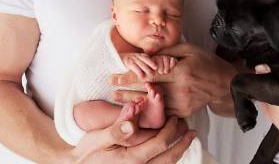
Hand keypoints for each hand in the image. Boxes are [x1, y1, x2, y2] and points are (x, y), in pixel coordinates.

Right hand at [69, 116, 194, 163]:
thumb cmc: (87, 152)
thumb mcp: (98, 138)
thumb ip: (116, 130)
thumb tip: (132, 123)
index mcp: (131, 159)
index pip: (160, 143)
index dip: (171, 130)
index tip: (176, 119)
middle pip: (169, 158)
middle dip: (182, 144)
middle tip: (191, 132)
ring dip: (177, 152)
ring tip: (185, 140)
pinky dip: (167, 159)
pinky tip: (169, 151)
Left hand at [111, 43, 236, 116]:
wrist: (225, 83)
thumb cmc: (207, 63)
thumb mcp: (188, 49)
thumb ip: (166, 51)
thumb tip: (145, 52)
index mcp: (181, 71)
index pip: (149, 74)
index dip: (129, 76)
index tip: (115, 76)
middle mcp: (180, 89)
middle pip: (147, 90)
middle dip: (126, 90)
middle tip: (111, 88)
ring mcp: (182, 103)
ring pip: (152, 103)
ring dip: (134, 102)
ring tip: (118, 99)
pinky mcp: (184, 112)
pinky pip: (162, 113)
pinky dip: (148, 111)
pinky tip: (136, 108)